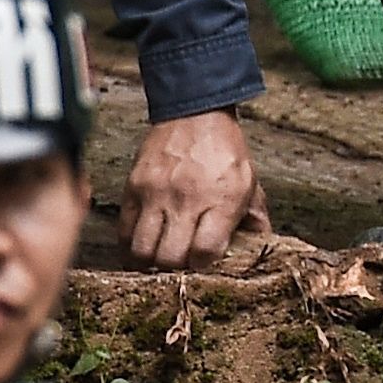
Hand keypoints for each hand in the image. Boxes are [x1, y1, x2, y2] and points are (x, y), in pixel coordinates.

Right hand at [124, 111, 270, 268]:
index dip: (202, 266)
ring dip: (150, 261)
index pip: (203, 252)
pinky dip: (131, 244)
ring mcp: (156, 194)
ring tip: (160, 256)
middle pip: (169, 257)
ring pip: (141, 250)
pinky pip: (123, 232)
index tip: (203, 263)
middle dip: (175, 269)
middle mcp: (187, 199)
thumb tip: (258, 247)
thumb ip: (254, 218)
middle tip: (180, 263)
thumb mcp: (250, 183)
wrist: (194, 113)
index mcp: (222, 199)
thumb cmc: (224, 151)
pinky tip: (145, 242)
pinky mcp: (133, 189)